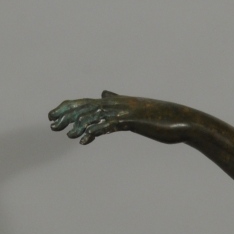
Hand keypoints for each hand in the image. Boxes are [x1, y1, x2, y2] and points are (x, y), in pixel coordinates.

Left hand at [48, 91, 190, 144]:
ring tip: (66, 134)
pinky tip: (83, 140)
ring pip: (94, 115)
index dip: (68, 108)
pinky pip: (107, 126)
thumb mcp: (136, 109)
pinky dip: (93, 132)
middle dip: (66, 115)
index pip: (86, 102)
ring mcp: (124, 111)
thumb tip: (104, 93)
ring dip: (77, 125)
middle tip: (51, 125)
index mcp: (117, 101)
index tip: (54, 116)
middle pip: (85, 106)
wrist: (182, 122)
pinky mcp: (131, 121)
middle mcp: (117, 103)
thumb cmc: (162, 118)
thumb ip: (118, 102)